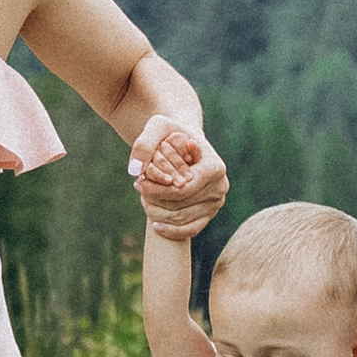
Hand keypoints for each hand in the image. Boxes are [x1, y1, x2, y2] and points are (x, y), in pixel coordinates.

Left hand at [128, 115, 227, 234]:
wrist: (184, 142)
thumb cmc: (171, 133)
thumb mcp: (158, 126)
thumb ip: (145, 144)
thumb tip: (135, 171)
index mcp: (214, 167)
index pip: (182, 189)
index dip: (157, 189)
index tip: (138, 182)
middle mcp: (220, 187)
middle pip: (181, 205)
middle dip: (155, 200)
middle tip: (139, 189)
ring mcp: (216, 202)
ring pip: (182, 219)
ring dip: (158, 212)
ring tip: (144, 199)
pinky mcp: (210, 214)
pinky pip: (191, 230)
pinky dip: (171, 231)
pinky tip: (154, 225)